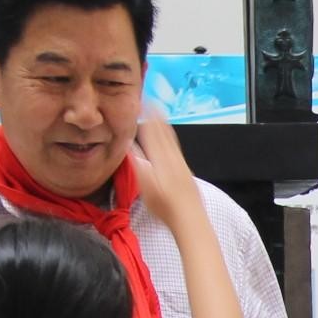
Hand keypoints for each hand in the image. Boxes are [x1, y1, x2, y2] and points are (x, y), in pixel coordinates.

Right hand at [127, 109, 204, 229]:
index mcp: (161, 158)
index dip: (147, 115)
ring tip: (160, 114)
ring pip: (172, 139)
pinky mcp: (186, 171)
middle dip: (157, 115)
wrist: (189, 217)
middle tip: (151, 101)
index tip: (142, 102)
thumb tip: (128, 146)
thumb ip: (137, 164)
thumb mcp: (145, 186)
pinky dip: (171, 137)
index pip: (152, 131)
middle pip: (164, 131)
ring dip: (164, 124)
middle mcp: (173, 157)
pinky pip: (176, 147)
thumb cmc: (165, 205)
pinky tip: (170, 139)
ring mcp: (181, 163)